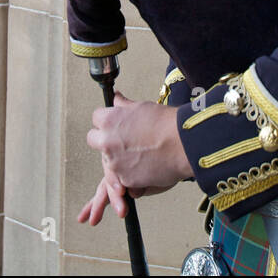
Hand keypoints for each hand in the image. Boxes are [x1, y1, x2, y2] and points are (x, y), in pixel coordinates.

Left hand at [77, 91, 192, 225]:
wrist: (184, 144)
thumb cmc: (166, 124)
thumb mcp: (142, 107)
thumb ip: (123, 105)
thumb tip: (116, 98)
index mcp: (109, 120)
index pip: (96, 118)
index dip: (106, 121)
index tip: (115, 124)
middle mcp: (107, 141)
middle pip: (93, 140)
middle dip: (104, 140)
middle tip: (122, 141)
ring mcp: (114, 162)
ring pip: (107, 160)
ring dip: (117, 158)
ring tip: (139, 154)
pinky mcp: (125, 179)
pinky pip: (121, 177)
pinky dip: (130, 174)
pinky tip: (145, 165)